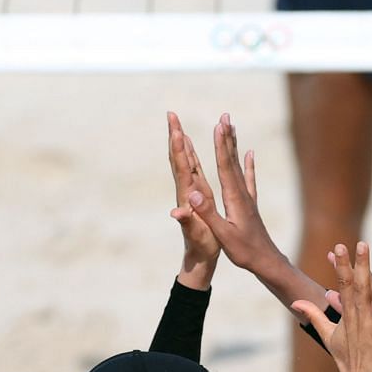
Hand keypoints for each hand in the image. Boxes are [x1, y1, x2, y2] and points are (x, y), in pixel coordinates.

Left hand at [166, 111, 219, 285]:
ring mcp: (191, 190)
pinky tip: (194, 146)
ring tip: (178, 124)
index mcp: (187, 196)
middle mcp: (186, 189)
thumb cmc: (200, 246)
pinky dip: (192, 153)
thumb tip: (175, 213)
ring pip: (185, 161)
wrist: (199, 257)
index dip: (179, 148)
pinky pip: (194, 168)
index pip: (182, 167)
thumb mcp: (195, 235)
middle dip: (175, 136)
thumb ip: (186, 223)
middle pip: (178, 158)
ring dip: (182, 141)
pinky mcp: (197, 193)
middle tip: (171, 115)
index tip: (177, 129)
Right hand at [174, 114, 283, 274]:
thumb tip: (194, 194)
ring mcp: (247, 198)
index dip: (221, 145)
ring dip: (234, 145)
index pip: (225, 166)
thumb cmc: (245, 252)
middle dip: (227, 138)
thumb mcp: (223, 235)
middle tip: (225, 116)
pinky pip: (248, 179)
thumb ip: (208, 214)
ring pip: (239, 165)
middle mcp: (242, 194)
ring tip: (231, 127)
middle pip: (233, 160)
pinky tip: (250, 153)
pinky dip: (248, 164)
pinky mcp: (250, 204)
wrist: (267, 262)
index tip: (218, 125)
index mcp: (234, 199)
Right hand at [292, 242, 371, 371]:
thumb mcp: (327, 335)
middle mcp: (361, 317)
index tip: (340, 247)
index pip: (344, 284)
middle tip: (362, 243)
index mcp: (348, 314)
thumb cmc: (345, 359)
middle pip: (360, 286)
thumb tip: (295, 302)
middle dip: (361, 264)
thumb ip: (314, 314)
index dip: (343, 265)